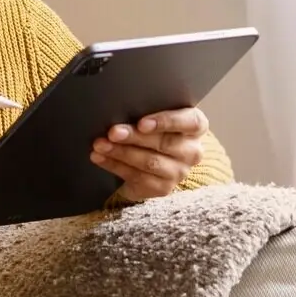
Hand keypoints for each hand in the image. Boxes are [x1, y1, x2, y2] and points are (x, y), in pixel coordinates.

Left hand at [91, 107, 208, 202]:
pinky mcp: (162, 188)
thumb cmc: (152, 130)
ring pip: (150, 162)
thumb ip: (146, 111)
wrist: (152, 161)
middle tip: (112, 132)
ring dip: (121, 152)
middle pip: (164, 143)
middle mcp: (192, 151)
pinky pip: (137, 176)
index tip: (142, 123)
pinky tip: (100, 157)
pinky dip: (114, 165)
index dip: (166, 121)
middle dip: (134, 137)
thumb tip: (118, 107)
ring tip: (100, 144)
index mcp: (195, 126)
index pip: (190, 121)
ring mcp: (179, 172)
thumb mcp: (154, 116)